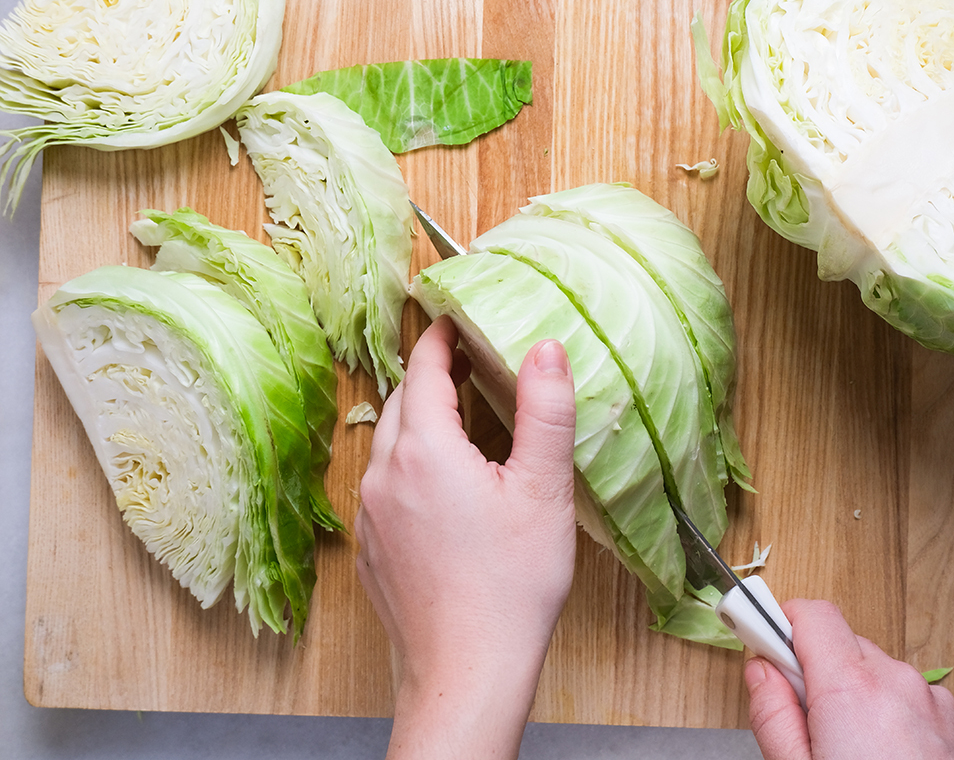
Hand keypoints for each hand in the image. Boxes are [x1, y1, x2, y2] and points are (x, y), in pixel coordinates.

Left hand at [355, 315, 576, 759]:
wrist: (467, 673)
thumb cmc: (511, 586)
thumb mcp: (543, 490)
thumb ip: (545, 410)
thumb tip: (545, 347)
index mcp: (426, 451)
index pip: (423, 369)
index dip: (441, 337)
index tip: (457, 316)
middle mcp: (385, 476)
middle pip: (401, 403)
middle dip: (431, 376)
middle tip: (469, 362)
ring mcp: (372, 516)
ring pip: (391, 446)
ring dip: (421, 422)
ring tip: (462, 421)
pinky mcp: (373, 550)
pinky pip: (386, 486)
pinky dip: (412, 466)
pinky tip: (448, 489)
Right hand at [746, 599, 953, 759]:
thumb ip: (773, 715)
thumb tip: (760, 673)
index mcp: (853, 690)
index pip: (812, 615)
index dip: (780, 625)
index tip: (761, 642)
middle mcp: (899, 684)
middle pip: (843, 645)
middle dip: (815, 671)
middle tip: (802, 722)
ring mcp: (934, 704)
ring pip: (878, 674)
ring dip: (855, 697)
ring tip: (848, 754)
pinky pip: (910, 701)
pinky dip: (889, 718)